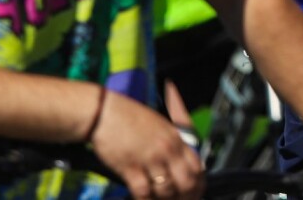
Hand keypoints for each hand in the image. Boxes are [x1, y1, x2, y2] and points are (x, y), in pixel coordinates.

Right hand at [89, 89, 205, 198]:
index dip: (198, 185)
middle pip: (187, 182)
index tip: (194, 193)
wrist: (104, 112)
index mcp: (175, 138)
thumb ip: (171, 144)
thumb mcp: (159, 125)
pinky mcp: (131, 168)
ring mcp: (150, 159)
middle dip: (185, 197)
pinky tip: (142, 199)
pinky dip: (144, 199)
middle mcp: (166, 149)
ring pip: (167, 190)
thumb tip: (179, 164)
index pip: (197, 167)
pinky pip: (144, 192)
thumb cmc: (128, 117)